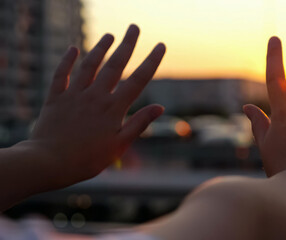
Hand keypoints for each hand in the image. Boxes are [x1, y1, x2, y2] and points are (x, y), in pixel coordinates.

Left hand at [28, 25, 165, 186]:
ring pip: (89, 65)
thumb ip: (139, 124)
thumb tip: (160, 107)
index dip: (151, 61)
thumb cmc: (87, 159)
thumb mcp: (119, 145)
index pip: (138, 79)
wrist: (49, 162)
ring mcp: (74, 95)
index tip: (160, 46)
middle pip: (115, 65)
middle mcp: (95, 96)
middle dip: (127, 44)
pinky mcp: (55, 98)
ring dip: (100, 48)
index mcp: (113, 108)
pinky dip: (66, 60)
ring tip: (109, 35)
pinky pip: (61, 74)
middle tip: (134, 27)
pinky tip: (72, 48)